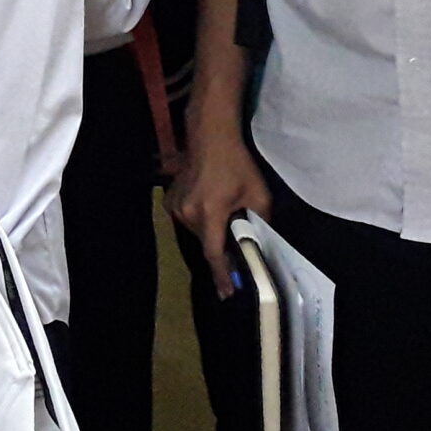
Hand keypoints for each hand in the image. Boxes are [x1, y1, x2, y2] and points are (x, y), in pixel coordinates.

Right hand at [169, 117, 269, 293]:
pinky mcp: (170, 200)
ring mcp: (176, 206)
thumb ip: (260, 221)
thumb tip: (260, 242)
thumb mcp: (258, 194)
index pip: (214, 254)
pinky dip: (200, 220)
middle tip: (236, 246)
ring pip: (197, 232)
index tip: (227, 293)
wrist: (210, 137)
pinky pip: (187, 220)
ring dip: (211, 232)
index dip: (222, 275)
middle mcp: (188, 213)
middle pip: (206, 243)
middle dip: (221, 248)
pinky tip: (210, 205)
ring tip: (224, 217)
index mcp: (210, 213)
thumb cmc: (237, 164)